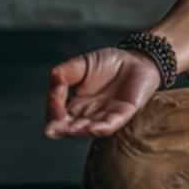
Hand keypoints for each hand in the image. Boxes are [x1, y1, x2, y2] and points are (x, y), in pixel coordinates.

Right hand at [45, 47, 161, 138]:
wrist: (136, 58)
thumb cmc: (108, 62)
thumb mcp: (81, 64)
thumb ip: (64, 75)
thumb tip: (54, 86)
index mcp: (75, 106)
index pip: (58, 118)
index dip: (53, 114)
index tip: (53, 104)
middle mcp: (88, 115)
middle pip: (71, 129)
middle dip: (61, 130)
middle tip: (52, 130)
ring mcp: (106, 116)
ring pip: (90, 130)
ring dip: (81, 131)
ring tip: (71, 129)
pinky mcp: (124, 114)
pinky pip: (112, 125)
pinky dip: (103, 128)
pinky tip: (93, 128)